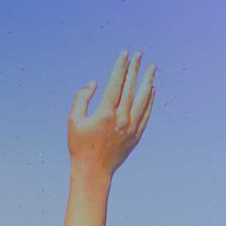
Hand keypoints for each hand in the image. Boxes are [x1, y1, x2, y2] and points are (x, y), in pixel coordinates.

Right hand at [68, 50, 156, 175]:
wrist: (93, 171)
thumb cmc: (80, 145)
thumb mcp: (73, 121)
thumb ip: (81, 99)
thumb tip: (94, 83)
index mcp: (105, 113)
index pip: (116, 83)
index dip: (121, 67)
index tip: (125, 54)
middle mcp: (121, 118)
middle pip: (131, 87)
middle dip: (135, 69)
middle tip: (140, 54)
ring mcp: (131, 127)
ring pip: (143, 98)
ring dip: (148, 81)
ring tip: (152, 68)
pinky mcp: (137, 135)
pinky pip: (146, 113)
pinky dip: (150, 100)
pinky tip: (152, 90)